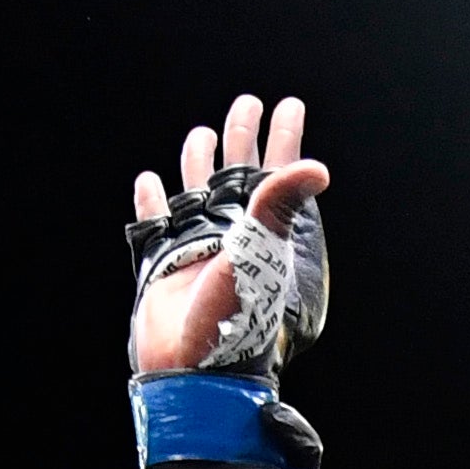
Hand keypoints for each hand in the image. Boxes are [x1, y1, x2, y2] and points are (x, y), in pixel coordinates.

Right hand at [130, 96, 330, 377]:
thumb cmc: (236, 312)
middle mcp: (231, 234)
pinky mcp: (162, 265)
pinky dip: (151, 201)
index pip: (274, 170)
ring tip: (201, 135)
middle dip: (242, 136)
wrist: (197, 365)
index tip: (289, 105)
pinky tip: (150, 182)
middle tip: (247, 103)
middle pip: (237, 171)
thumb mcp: (262, 250)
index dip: (283, 137)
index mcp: (259, 228)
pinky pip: (156, 224)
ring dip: (199, 161)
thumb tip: (319, 168)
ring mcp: (196, 248)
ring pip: (197, 191)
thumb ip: (281, 204)